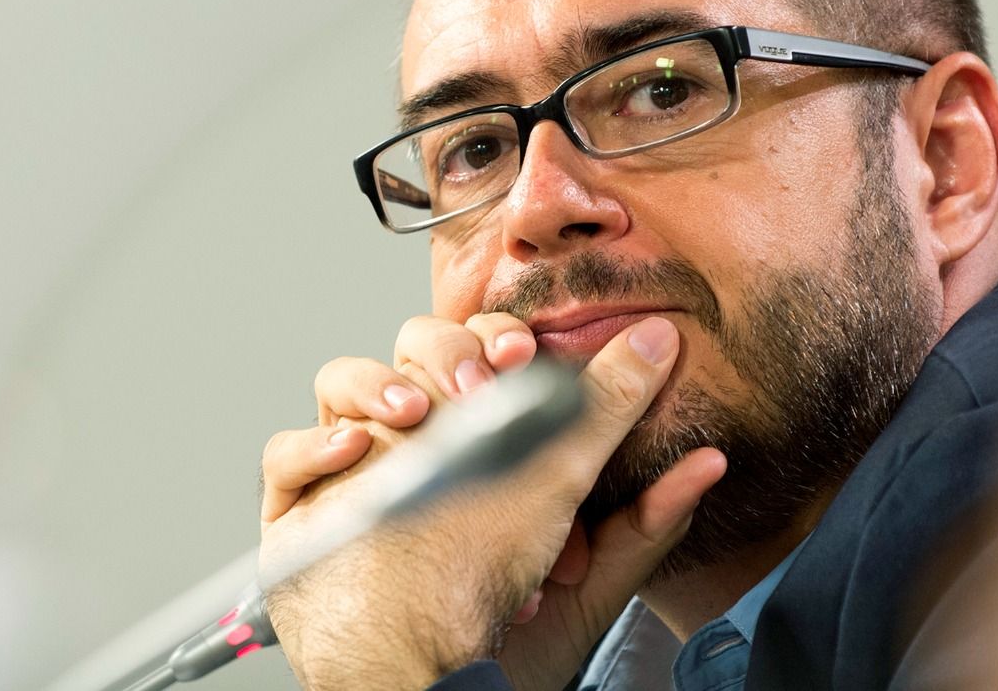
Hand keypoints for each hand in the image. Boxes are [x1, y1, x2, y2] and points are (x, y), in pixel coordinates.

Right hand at [259, 316, 724, 690]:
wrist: (433, 684)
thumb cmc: (510, 631)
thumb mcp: (593, 569)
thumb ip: (647, 512)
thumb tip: (711, 459)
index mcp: (474, 439)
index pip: (475, 354)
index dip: (495, 340)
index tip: (522, 355)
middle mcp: (411, 447)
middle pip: (405, 353)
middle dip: (441, 354)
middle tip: (475, 384)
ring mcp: (353, 476)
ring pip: (340, 385)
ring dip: (373, 384)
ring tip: (415, 415)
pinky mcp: (301, 514)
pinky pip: (286, 457)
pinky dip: (313, 446)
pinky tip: (355, 453)